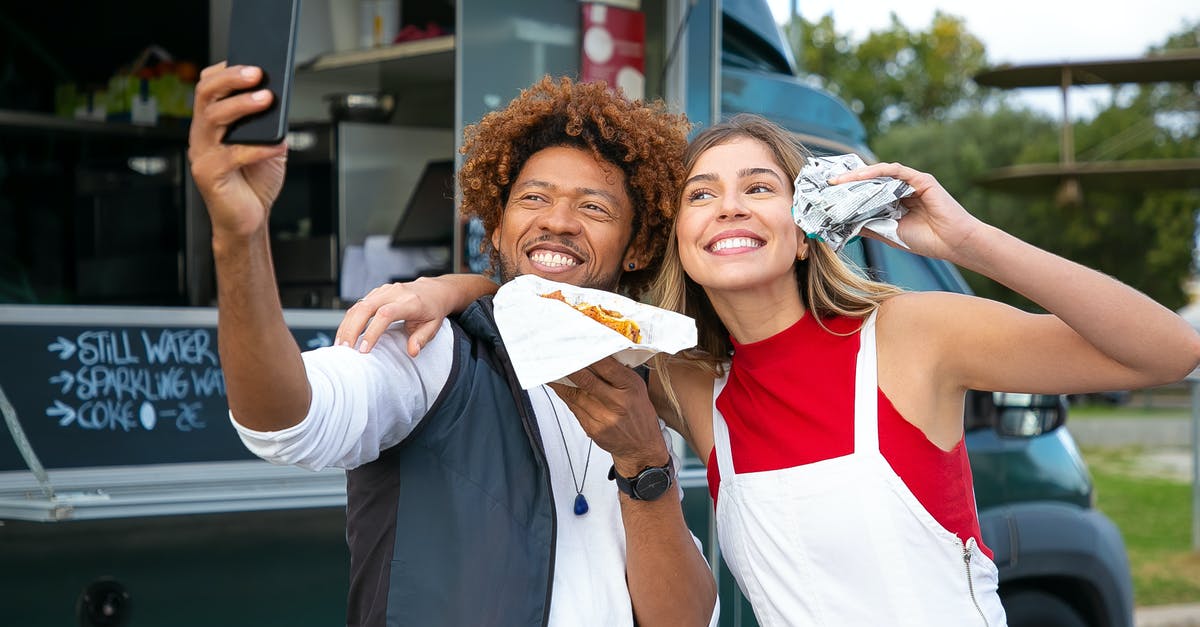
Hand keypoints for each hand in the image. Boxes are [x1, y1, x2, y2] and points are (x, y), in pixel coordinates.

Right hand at [187, 62, 287, 239]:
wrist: (250, 219)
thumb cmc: (256, 181)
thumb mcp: (270, 145)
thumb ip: (272, 124)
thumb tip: (281, 98)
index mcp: (212, 123)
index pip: (208, 86)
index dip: (226, 71)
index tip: (251, 62)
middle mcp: (202, 134)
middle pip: (206, 94)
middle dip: (231, 79)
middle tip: (257, 73)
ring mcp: (202, 153)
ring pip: (213, 118)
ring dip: (242, 105)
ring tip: (266, 99)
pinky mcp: (208, 174)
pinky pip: (230, 154)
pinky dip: (257, 148)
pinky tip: (277, 145)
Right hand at [336, 274, 497, 354]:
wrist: (434, 290)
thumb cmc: (433, 310)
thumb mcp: (434, 326)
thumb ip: (422, 339)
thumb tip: (412, 351)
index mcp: (410, 302)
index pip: (386, 314)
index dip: (372, 332)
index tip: (364, 350)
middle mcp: (394, 293)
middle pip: (365, 308)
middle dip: (352, 329)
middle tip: (344, 349)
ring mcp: (384, 291)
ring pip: (358, 305)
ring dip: (346, 325)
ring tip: (340, 345)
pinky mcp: (376, 293)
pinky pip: (358, 305)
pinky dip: (349, 320)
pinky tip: (344, 334)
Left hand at [548, 358, 668, 476]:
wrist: (641, 447)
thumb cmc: (639, 414)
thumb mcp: (637, 388)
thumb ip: (618, 373)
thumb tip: (594, 355)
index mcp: (631, 387)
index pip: (606, 366)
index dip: (588, 356)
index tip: (576, 347)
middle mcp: (618, 403)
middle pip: (586, 380)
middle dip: (569, 367)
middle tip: (556, 355)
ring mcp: (604, 418)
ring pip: (575, 394)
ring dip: (560, 380)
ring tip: (551, 367)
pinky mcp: (592, 429)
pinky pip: (573, 407)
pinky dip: (564, 394)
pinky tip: (558, 386)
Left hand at [830, 162, 985, 263]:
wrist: (954, 244)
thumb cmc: (926, 241)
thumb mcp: (888, 233)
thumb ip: (868, 225)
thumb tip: (842, 223)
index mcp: (894, 202)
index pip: (867, 192)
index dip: (847, 191)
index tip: (826, 194)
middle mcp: (901, 189)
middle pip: (870, 180)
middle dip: (847, 181)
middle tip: (824, 184)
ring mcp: (912, 182)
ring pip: (879, 173)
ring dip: (856, 176)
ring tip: (836, 181)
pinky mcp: (921, 179)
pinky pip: (894, 170)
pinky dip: (875, 172)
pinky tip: (859, 176)